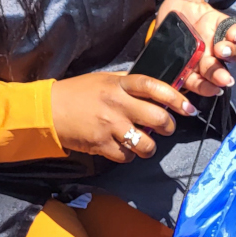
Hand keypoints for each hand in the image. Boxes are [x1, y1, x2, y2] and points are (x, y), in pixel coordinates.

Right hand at [51, 70, 194, 161]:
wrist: (47, 110)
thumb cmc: (76, 93)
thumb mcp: (102, 80)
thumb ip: (127, 84)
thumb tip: (156, 91)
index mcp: (117, 84)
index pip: (153, 87)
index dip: (175, 97)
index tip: (188, 107)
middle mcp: (116, 104)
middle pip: (158, 118)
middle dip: (168, 126)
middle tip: (165, 127)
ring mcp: (109, 126)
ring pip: (146, 143)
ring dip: (148, 146)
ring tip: (141, 142)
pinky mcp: (101, 145)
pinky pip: (127, 157)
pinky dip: (127, 155)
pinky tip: (120, 147)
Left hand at [153, 0, 235, 94]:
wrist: (155, 36)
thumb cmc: (176, 14)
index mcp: (219, 27)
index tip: (232, 33)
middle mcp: (216, 47)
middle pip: (234, 54)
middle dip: (231, 55)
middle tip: (222, 53)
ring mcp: (206, 64)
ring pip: (220, 72)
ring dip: (221, 75)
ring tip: (220, 78)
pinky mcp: (193, 78)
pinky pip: (204, 86)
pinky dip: (206, 88)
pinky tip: (207, 87)